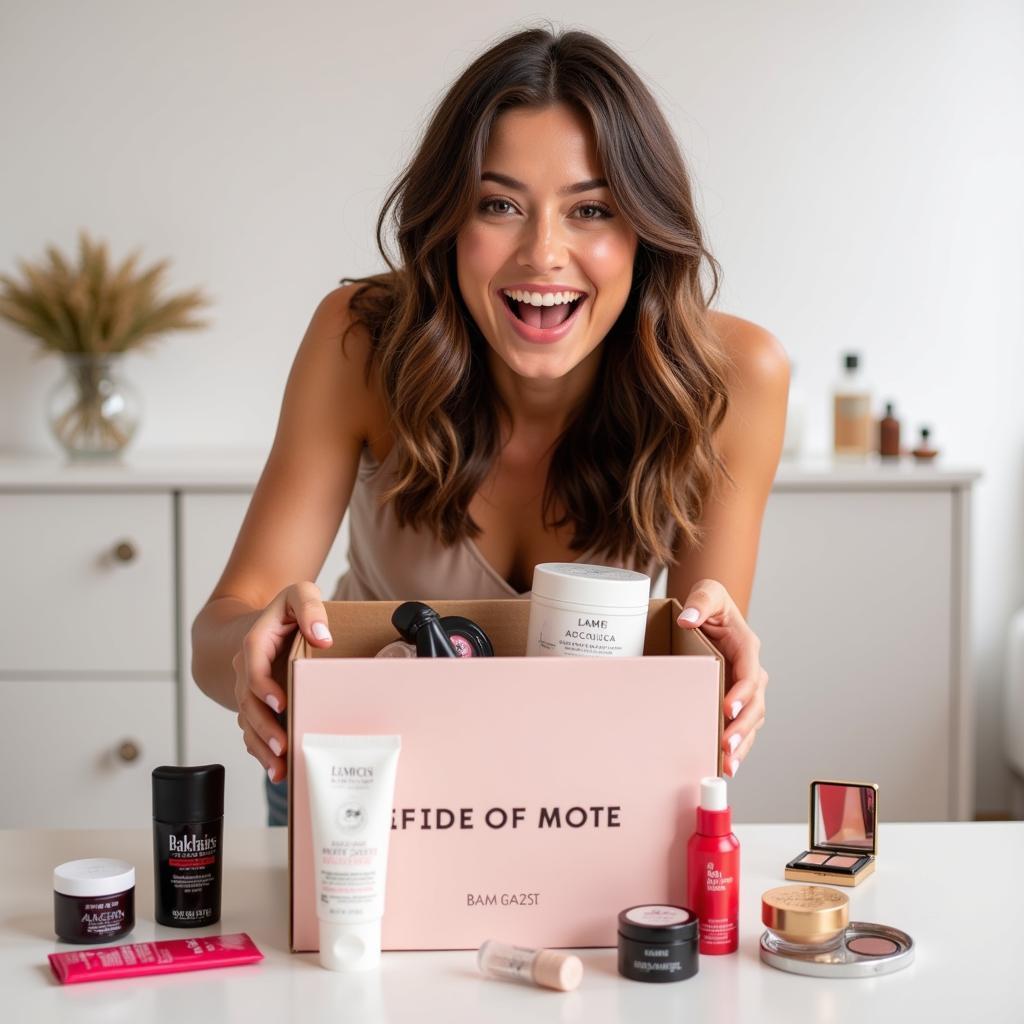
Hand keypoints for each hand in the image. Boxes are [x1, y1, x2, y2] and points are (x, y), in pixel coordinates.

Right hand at [232, 581, 333, 783]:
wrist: (257, 622)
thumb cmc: (284, 612)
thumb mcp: (298, 595)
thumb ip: (310, 608)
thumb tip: (323, 636)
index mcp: (255, 644)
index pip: (254, 669)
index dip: (264, 687)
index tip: (281, 703)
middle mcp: (246, 671)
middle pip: (249, 703)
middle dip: (264, 727)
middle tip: (283, 745)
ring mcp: (249, 691)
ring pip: (248, 723)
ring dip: (262, 747)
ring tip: (279, 767)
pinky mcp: (256, 706)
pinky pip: (253, 731)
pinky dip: (261, 752)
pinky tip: (277, 770)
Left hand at [676, 578, 766, 778]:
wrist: (706, 613)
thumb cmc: (709, 603)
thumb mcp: (708, 592)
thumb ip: (701, 601)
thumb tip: (688, 618)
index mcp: (746, 646)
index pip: (749, 673)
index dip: (742, 692)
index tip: (728, 707)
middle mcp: (750, 670)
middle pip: (754, 704)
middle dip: (743, 727)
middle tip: (727, 745)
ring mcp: (743, 689)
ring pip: (751, 721)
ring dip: (742, 744)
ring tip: (728, 764)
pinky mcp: (734, 701)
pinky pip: (740, 726)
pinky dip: (736, 746)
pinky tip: (725, 764)